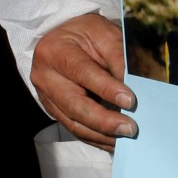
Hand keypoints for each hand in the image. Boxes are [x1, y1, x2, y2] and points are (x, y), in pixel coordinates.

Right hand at [31, 13, 137, 152]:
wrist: (69, 38)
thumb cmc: (90, 35)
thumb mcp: (106, 34)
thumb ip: (119, 59)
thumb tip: (132, 90)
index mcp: (55, 50)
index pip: (82, 72)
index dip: (106, 89)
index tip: (131, 101)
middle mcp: (44, 76)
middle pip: (74, 105)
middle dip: (104, 121)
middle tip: (130, 129)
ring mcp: (46, 96)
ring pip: (74, 123)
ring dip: (102, 135)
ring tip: (127, 139)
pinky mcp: (54, 110)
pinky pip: (75, 129)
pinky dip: (96, 138)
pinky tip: (115, 142)